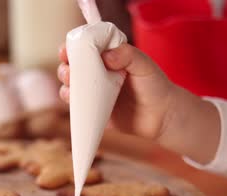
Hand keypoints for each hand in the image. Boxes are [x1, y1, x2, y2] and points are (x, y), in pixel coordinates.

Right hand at [57, 43, 219, 163]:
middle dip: (64, 67)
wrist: (162, 116)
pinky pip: (77, 108)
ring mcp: (94, 93)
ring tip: (70, 87)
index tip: (66, 50)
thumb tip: (106, 56)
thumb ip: (127, 55)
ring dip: (65, 85)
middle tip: (68, 70)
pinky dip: (71, 104)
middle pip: (72, 68)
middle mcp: (97, 74)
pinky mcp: (94, 111)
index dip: (72, 48)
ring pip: (71, 87)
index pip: (84, 49)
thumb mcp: (144, 65)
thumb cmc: (155, 86)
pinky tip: (72, 101)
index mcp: (107, 58)